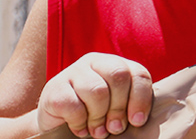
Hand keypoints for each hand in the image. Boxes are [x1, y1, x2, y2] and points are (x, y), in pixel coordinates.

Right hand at [36, 52, 153, 137]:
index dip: (141, 99)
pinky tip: (80, 129)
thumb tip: (139, 120)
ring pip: (97, 91)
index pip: (138, 73)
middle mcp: (95, 62)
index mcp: (116, 64)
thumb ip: (131, 106)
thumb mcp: (116, 108)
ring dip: (99, 117)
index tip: (137, 121)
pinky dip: (80, 123)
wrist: (57, 123)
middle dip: (120, 108)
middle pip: (119, 76)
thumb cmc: (95, 116)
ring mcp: (73, 72)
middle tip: (115, 128)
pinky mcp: (54, 88)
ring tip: (97, 131)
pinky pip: (74, 105)